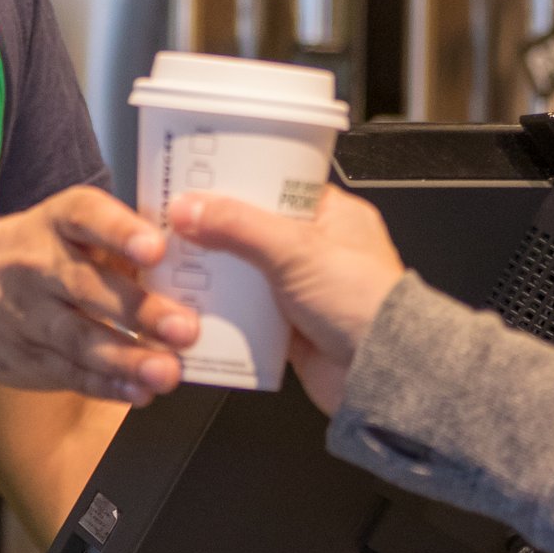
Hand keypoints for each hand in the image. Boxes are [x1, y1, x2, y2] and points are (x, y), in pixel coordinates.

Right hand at [0, 184, 198, 402]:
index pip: (84, 216)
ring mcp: (24, 316)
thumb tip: (189, 262)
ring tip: (167, 371)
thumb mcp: (60, 230)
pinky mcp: (23, 358)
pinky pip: (68, 375)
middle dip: (138, 309)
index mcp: (52, 223)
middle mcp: (34, 265)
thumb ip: (115, 245)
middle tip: (186, 327)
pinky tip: (139, 393)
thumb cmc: (30, 253)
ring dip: (126, 358)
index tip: (155, 247)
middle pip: (86, 287)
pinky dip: (106, 386)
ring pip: (78, 339)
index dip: (119, 231)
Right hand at [165, 180, 403, 410]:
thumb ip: (239, 226)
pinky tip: (192, 304)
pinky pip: (242, 311)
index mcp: (330, 213)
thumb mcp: (297, 250)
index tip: (196, 176)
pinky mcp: (285, 324)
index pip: (273, 182)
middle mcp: (314, 247)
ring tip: (173, 262)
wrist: (380, 376)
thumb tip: (189, 207)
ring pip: (241, 271)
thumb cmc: (365, 305)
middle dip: (213, 229)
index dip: (234, 178)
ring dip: (213, 272)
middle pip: (249, 228)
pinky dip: (220, 310)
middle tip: (174, 221)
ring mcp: (298, 287)